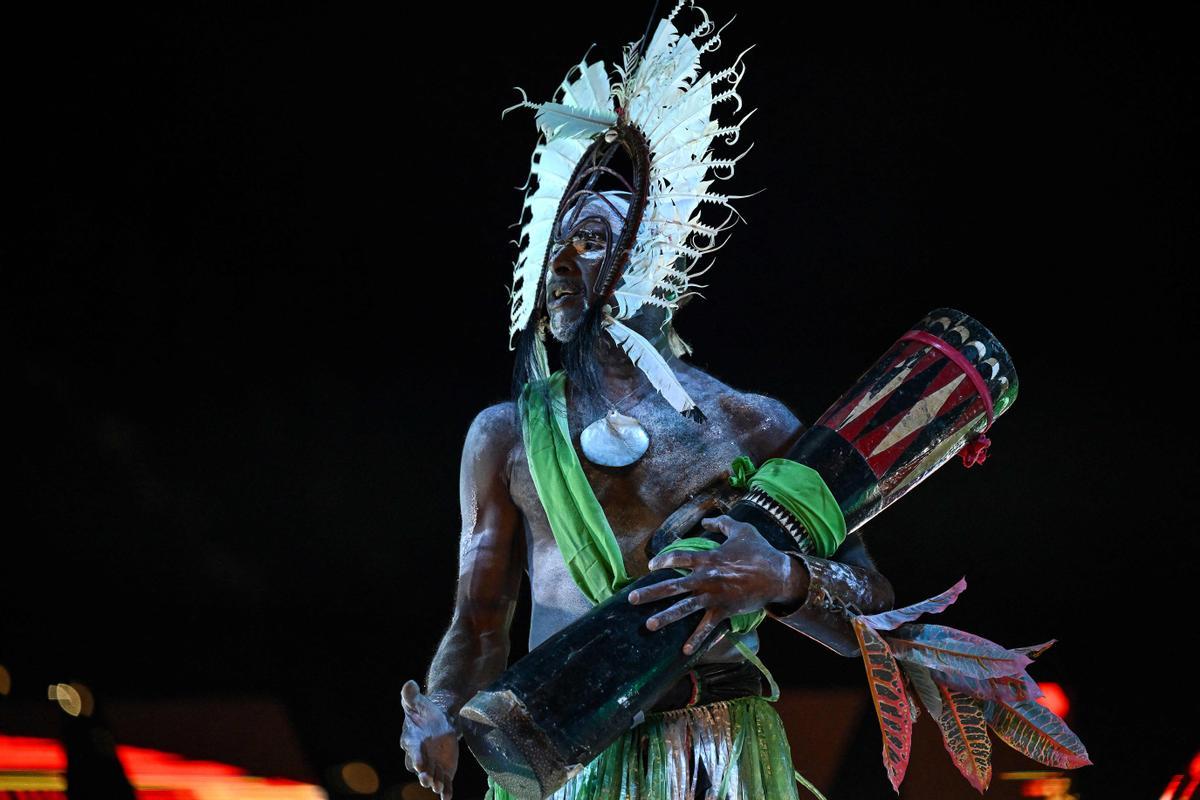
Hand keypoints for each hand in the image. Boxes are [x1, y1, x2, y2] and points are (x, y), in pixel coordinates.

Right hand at [400, 680, 458, 799]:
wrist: (439, 721)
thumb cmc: (424, 712)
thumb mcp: (418, 702)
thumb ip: (411, 696)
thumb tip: (409, 684)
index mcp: (412, 741)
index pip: (412, 752)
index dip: (416, 757)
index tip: (419, 763)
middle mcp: (420, 757)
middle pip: (420, 769)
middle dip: (423, 775)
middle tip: (427, 778)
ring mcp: (432, 766)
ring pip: (432, 777)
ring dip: (435, 783)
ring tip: (439, 787)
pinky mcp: (443, 771)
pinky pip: (444, 783)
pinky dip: (446, 791)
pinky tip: (448, 798)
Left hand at [628, 515, 807, 653]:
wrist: (778, 576)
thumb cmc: (760, 551)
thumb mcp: (741, 530)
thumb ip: (721, 524)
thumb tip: (706, 520)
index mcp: (708, 558)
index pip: (678, 558)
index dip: (663, 560)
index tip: (651, 565)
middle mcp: (706, 579)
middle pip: (673, 586)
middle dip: (651, 592)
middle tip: (632, 599)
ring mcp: (714, 597)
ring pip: (684, 608)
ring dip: (666, 617)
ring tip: (649, 625)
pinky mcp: (724, 611)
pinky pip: (707, 627)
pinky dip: (697, 639)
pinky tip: (685, 651)